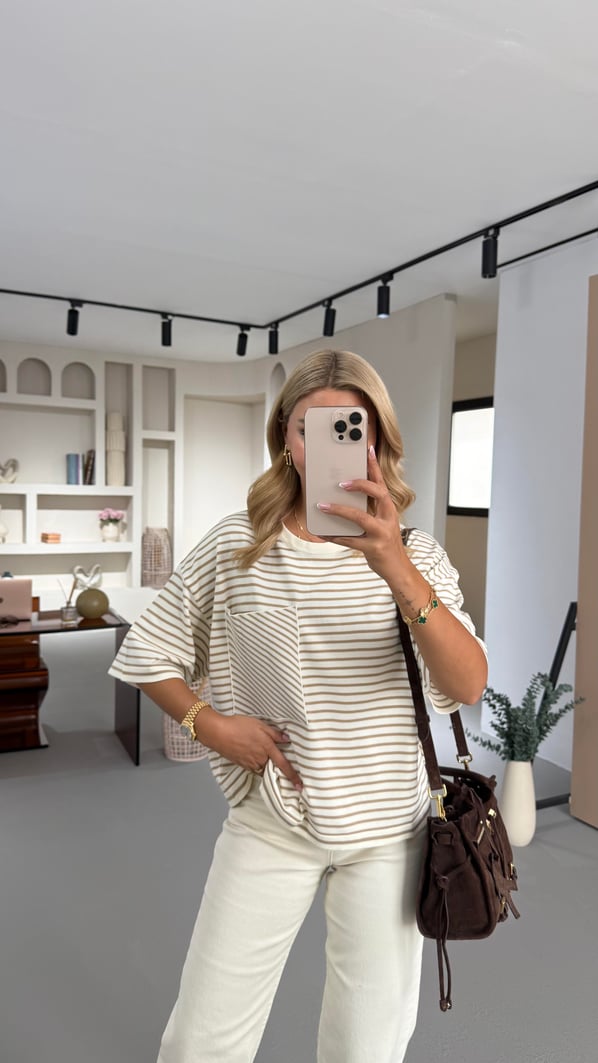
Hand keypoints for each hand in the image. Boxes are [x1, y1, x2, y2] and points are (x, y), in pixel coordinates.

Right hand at [212, 715, 302, 789]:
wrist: (218, 733)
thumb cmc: (238, 726)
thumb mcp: (260, 725)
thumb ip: (274, 733)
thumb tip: (287, 740)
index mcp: (267, 749)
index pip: (283, 765)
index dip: (293, 776)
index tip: (300, 786)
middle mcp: (260, 759)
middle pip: (272, 768)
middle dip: (276, 767)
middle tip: (278, 763)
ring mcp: (250, 764)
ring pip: (262, 768)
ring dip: (265, 765)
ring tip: (262, 754)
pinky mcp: (241, 764)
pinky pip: (253, 767)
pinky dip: (256, 763)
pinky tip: (252, 753)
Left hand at [317, 445, 407, 582]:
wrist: (398, 569)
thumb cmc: (386, 543)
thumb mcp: (381, 523)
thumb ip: (368, 511)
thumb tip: (344, 498)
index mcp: (389, 509)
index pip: (382, 483)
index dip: (375, 466)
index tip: (367, 450)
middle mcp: (388, 518)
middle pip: (379, 494)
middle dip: (361, 485)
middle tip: (341, 482)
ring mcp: (382, 533)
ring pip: (360, 518)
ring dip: (339, 510)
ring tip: (322, 505)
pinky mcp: (373, 548)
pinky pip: (349, 540)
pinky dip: (333, 536)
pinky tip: (321, 532)